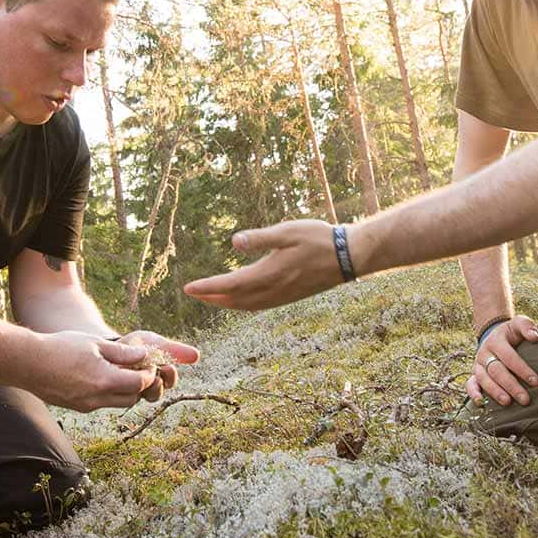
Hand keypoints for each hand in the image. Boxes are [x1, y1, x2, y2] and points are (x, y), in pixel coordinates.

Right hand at [30, 331, 162, 412]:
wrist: (28, 362)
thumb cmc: (60, 347)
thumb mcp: (94, 343)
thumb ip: (122, 352)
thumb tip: (143, 355)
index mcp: (105, 381)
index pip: (139, 385)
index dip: (148, 375)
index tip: (148, 365)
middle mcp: (96, 399)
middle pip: (130, 399)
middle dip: (138, 386)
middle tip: (136, 370)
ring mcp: (85, 405)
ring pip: (114, 403)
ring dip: (122, 391)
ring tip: (117, 372)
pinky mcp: (75, 407)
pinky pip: (99, 403)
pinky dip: (106, 393)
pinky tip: (97, 377)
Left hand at [112, 329, 199, 400]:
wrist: (110, 344)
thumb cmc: (137, 344)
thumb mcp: (157, 344)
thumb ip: (176, 351)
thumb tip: (197, 356)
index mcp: (159, 376)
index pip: (169, 382)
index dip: (170, 377)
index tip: (169, 367)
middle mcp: (145, 387)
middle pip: (155, 393)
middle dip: (157, 384)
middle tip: (153, 373)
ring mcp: (129, 389)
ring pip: (138, 395)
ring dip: (140, 385)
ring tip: (138, 373)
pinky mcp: (114, 389)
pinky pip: (121, 392)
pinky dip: (123, 382)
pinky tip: (122, 372)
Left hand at [183, 220, 342, 310]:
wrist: (349, 257)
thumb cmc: (319, 239)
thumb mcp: (287, 231)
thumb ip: (260, 238)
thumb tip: (234, 242)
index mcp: (269, 273)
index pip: (230, 284)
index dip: (208, 287)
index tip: (188, 289)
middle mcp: (274, 289)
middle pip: (235, 300)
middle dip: (213, 298)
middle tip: (195, 294)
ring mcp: (283, 296)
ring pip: (248, 305)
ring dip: (228, 303)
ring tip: (213, 298)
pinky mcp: (292, 296)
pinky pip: (261, 305)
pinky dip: (245, 305)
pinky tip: (243, 299)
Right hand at [469, 316, 537, 406]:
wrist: (494, 335)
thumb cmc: (511, 333)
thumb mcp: (518, 324)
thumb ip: (526, 326)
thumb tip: (535, 337)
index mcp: (496, 340)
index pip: (508, 356)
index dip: (521, 369)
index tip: (536, 382)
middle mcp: (485, 352)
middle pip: (496, 370)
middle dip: (511, 386)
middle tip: (525, 399)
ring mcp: (478, 364)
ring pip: (484, 379)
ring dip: (495, 391)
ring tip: (508, 402)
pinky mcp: (474, 374)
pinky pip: (470, 383)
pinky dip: (473, 393)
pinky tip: (481, 403)